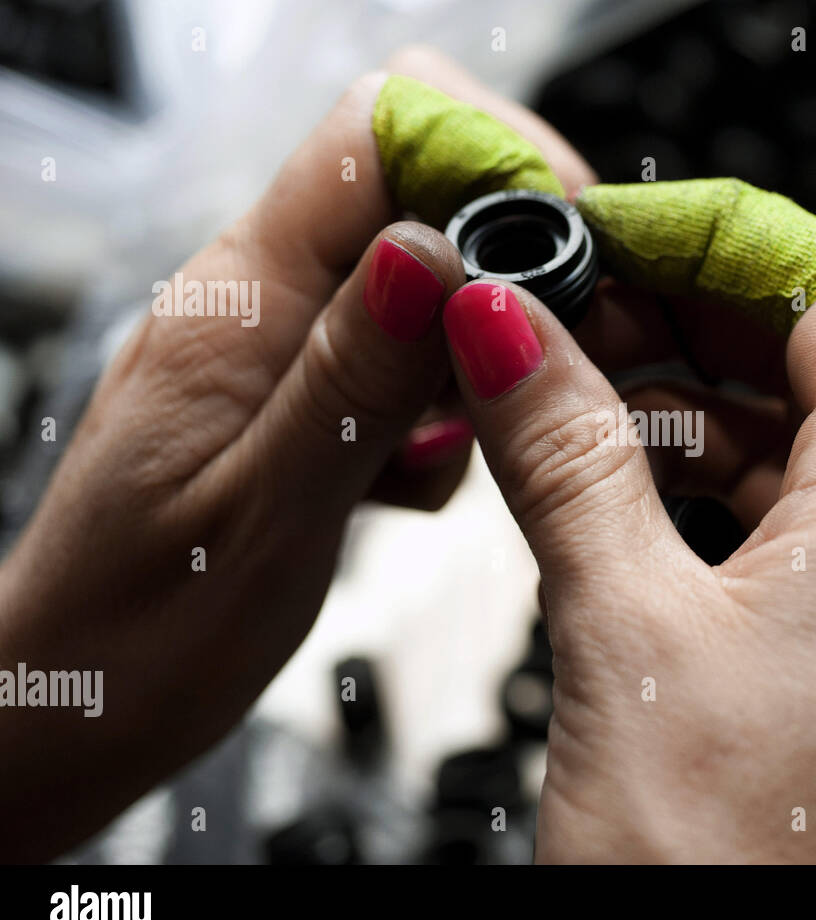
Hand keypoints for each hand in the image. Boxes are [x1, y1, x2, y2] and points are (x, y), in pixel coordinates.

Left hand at [0, 47, 594, 861]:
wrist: (65, 700)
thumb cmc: (133, 640)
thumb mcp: (264, 521)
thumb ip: (351, 383)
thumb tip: (434, 255)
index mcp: (238, 304)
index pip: (372, 138)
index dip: (484, 157)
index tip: (565, 241)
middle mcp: (255, 301)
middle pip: (411, 194)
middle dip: (501, 262)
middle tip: (542, 365)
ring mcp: (275, 344)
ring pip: (418, 280)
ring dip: (474, 347)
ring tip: (454, 442)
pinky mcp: (293, 390)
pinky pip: (397, 353)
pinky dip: (439, 403)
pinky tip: (412, 476)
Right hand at [443, 264, 815, 862]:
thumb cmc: (722, 867)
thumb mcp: (622, 626)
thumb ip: (566, 455)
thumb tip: (508, 321)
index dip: (727, 239)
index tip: (613, 227)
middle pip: (802, 362)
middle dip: (676, 315)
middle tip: (554, 304)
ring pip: (768, 444)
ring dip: (663, 403)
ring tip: (549, 386)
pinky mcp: (809, 655)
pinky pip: (749, 524)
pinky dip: (670, 483)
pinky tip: (587, 480)